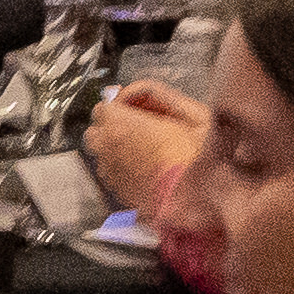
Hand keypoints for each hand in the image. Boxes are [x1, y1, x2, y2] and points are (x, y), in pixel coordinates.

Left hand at [86, 79, 207, 220]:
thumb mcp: (191, 115)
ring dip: (114, 147)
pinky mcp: (116, 191)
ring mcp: (109, 171)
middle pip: (96, 129)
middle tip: (137, 127)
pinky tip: (143, 169)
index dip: (120, 106)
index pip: (103, 106)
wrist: (198, 203)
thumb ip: (161, 95)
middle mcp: (108, 147)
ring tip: (142, 150)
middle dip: (112, 126)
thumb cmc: (197, 161)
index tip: (136, 109)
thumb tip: (139, 90)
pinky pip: (110, 172)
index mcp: (121, 124)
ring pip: (101, 152)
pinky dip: (120, 167)